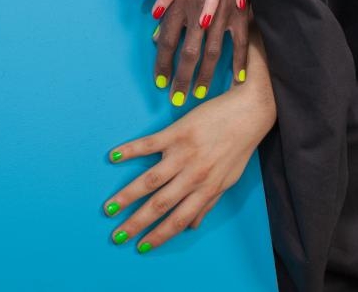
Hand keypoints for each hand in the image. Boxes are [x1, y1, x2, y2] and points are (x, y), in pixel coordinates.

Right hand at [104, 59, 275, 251]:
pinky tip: (113, 156)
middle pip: (159, 205)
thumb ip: (209, 202)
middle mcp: (193, 175)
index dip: (158, 236)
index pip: (178, 220)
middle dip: (136, 223)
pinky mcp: (177, 132)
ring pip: (150, 180)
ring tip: (109, 207)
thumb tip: (192, 227)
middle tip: (117, 235)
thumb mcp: (229, 179)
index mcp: (206, 189)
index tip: (141, 246)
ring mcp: (183, 154)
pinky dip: (130, 151)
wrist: (248, 112)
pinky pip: (149, 144)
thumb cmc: (239, 145)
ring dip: (127, 196)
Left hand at [152, 0, 248, 103]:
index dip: (161, 64)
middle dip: (181, 78)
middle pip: (187, 53)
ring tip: (199, 93)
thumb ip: (165, 5)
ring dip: (205, 75)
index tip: (158, 82)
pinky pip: (241, 42)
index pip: (165, 42)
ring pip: (211, 52)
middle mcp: (197, 11)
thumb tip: (154, 32)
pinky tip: (236, 78)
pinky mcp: (240, 11)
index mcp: (178, 2)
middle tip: (176, 98)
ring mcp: (220, 13)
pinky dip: (239, 61)